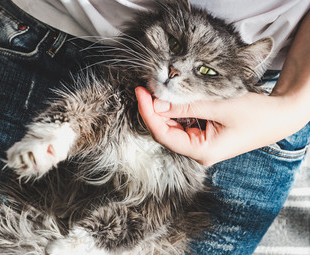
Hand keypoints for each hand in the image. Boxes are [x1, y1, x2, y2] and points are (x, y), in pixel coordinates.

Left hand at [135, 87, 308, 165]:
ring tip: (156, 90)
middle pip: (165, 132)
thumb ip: (187, 106)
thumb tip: (158, 103)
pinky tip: (172, 98)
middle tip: (146, 88)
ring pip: (173, 128)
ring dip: (164, 110)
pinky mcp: (204, 136)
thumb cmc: (256, 114)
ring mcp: (201, 145)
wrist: (279, 117)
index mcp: (201, 151)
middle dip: (154, 110)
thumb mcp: (219, 106)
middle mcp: (198, 152)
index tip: (140, 93)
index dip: (148, 114)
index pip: (163, 134)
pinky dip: (176, 111)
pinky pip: (183, 124)